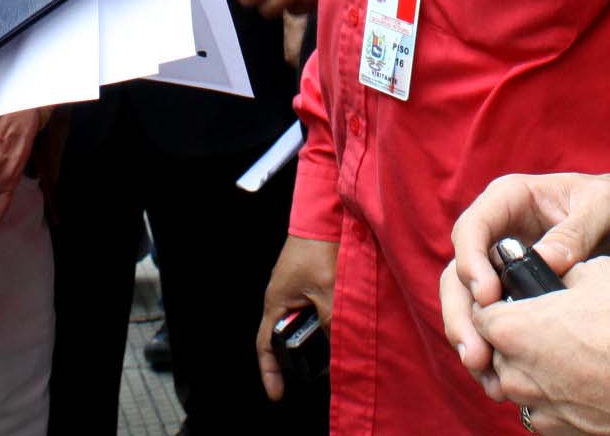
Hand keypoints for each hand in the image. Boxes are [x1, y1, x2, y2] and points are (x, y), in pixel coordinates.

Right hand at [255, 232, 337, 400]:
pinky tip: (343, 316)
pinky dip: (327, 316)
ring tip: (338, 340)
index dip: (270, 371)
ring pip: (306, 321)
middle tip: (321, 367)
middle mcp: (282, 296)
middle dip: (304, 352)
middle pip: (289, 335)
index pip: (266, 345)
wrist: (324, 214)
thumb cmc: (317, 247)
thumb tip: (336, 345)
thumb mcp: (327, 291)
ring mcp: (296, 287)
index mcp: (276, 302)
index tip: (277, 394)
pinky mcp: (310, 280)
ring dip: (320, 331)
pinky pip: (316, 306)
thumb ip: (330, 320)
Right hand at [441, 169, 609, 380]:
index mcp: (508, 200)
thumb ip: (575, 232)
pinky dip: (489, 347)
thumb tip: (544, 261)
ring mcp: (501, 264)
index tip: (487, 298)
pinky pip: (491, 320)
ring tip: (482, 370)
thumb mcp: (603, 207)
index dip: (471, 264)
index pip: (472, 230)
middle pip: (459, 273)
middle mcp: (496, 232)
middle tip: (476, 353)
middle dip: (461, 314)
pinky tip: (497, 377)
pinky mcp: (513, 292)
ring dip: (469, 337)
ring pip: (467, 302)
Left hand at [466, 256, 609, 435]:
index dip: (495, 303)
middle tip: (542, 326)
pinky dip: (554, 396)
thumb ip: (562, 272)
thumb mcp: (597, 272)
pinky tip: (581, 381)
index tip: (512, 300)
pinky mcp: (559, 433)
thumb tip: (556, 274)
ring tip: (566, 354)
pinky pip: (543, 410)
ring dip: (531, 369)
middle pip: (495, 352)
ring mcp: (537, 408)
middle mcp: (515, 374)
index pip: (479, 313)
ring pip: (518, 384)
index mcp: (513, 329)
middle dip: (511, 339)